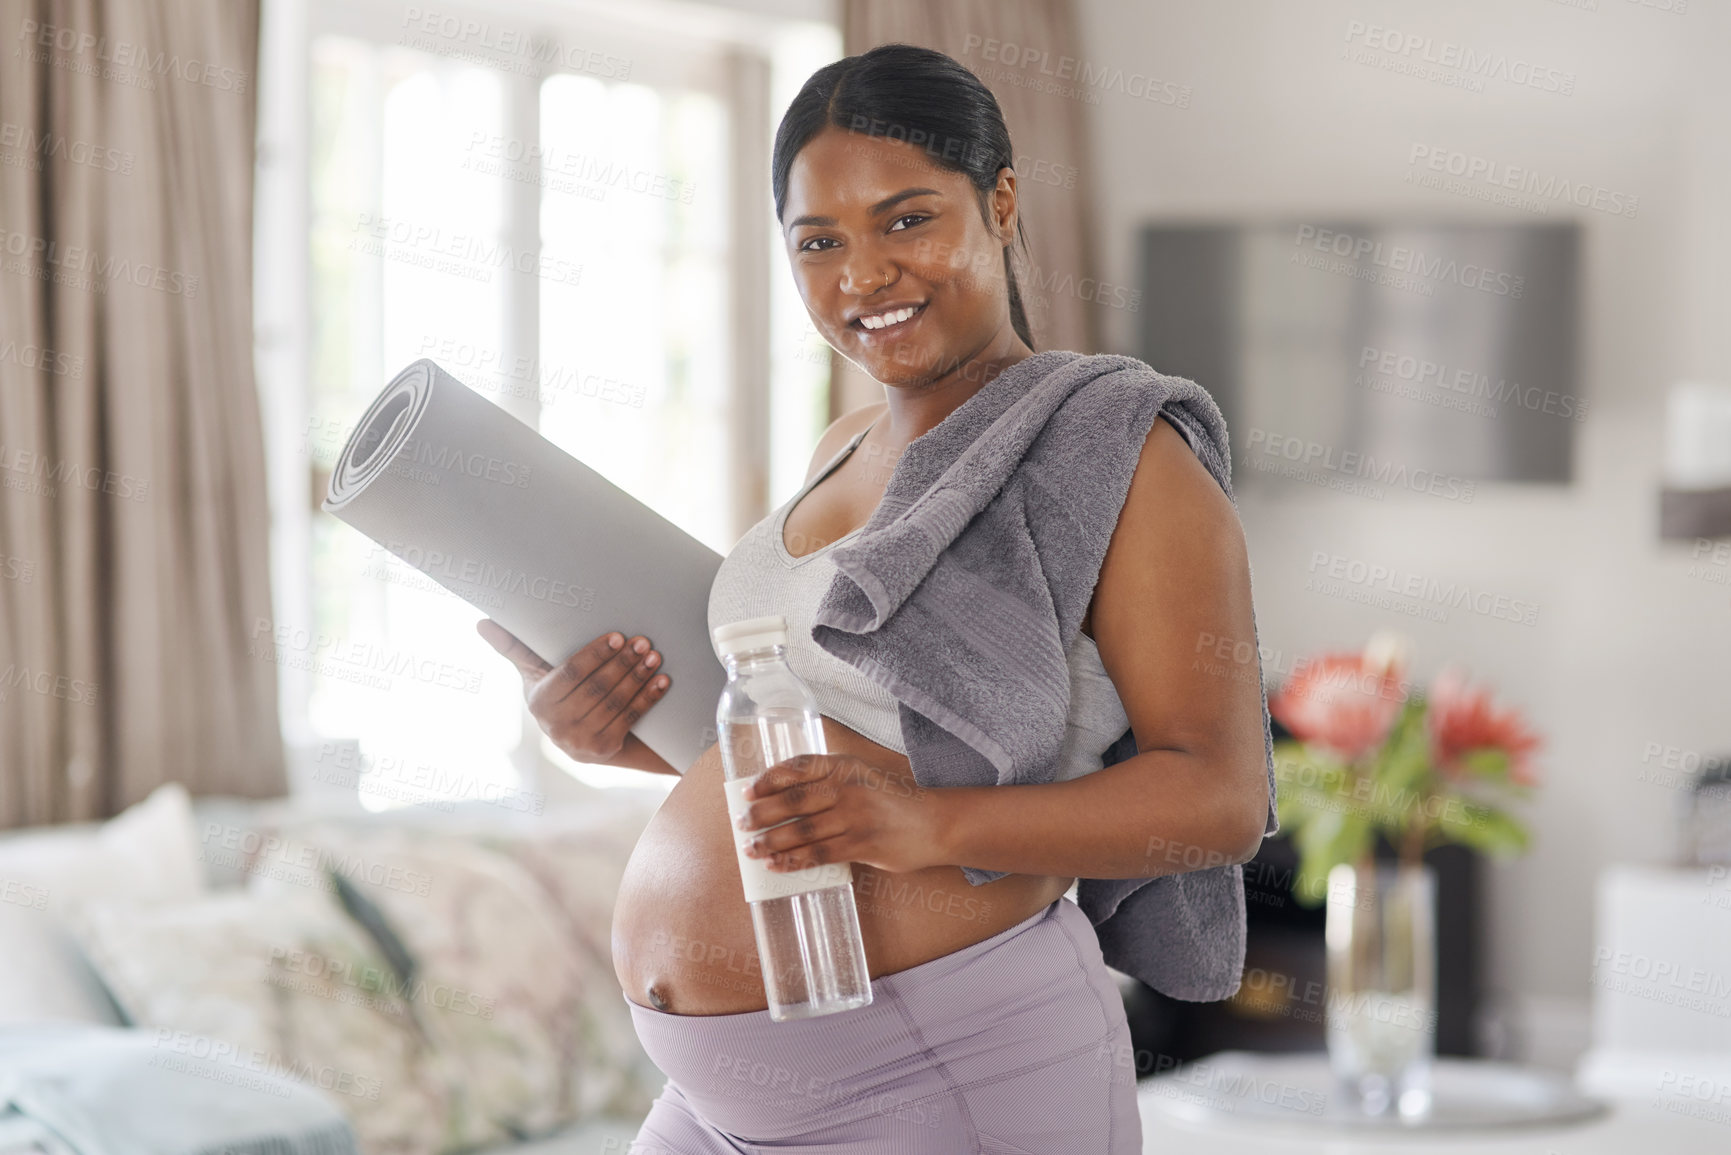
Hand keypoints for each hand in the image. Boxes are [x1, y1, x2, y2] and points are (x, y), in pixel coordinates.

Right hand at [477, 620, 668, 764]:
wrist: (575, 735)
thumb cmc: (555, 693)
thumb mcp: (533, 672)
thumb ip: (512, 647)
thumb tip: (481, 623)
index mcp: (539, 701)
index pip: (572, 674)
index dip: (596, 655)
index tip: (618, 636)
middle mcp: (557, 726)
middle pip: (597, 689)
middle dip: (623, 663)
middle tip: (644, 641)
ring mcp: (581, 742)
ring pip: (616, 704)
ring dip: (639, 678)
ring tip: (654, 656)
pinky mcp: (604, 751)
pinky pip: (629, 720)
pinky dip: (648, 698)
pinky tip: (662, 680)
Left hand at [733, 754, 946, 874]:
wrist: (934, 822)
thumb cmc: (893, 801)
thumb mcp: (863, 777)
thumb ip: (830, 781)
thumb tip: (784, 798)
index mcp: (845, 765)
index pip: (799, 767)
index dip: (769, 779)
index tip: (747, 791)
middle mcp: (848, 787)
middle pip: (794, 800)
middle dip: (762, 814)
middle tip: (742, 824)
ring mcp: (856, 816)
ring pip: (803, 830)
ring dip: (772, 841)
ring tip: (751, 848)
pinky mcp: (863, 843)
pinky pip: (819, 854)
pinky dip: (794, 860)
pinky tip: (777, 865)